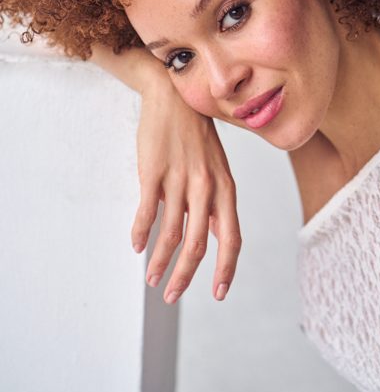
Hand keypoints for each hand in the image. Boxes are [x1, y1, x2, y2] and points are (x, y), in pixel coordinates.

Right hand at [130, 79, 241, 304]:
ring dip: (160, 261)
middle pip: (198, 245)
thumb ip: (216, 202)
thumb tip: (212, 237)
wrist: (176, 96)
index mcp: (226, 188)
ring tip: (152, 278)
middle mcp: (206, 187)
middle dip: (185, 276)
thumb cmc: (198, 135)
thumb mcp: (217, 168)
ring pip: (171, 234)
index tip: (218, 293)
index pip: (232, 239)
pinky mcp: (154, 172)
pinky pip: (147, 212)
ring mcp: (180, 180)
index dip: (225, 269)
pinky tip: (136, 246)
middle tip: (171, 295)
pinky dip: (141, 233)